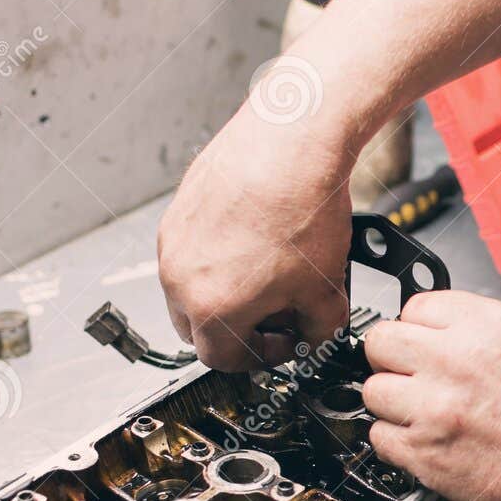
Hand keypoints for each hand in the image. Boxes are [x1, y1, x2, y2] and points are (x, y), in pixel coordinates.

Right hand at [158, 106, 352, 372]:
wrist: (294, 140)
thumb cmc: (303, 207)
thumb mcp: (326, 290)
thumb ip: (318, 332)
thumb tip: (314, 338)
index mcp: (212, 308)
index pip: (223, 360)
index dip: (260, 357)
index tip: (283, 342)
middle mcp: (180, 278)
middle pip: (200, 328)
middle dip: (238, 328)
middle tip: (274, 314)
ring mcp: (173, 241)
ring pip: (191, 289)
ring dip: (224, 293)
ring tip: (266, 274)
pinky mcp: (178, 210)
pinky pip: (191, 251)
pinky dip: (217, 259)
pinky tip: (256, 240)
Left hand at [362, 292, 500, 500]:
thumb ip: (474, 327)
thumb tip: (432, 328)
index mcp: (483, 326)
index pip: (414, 307)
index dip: (419, 329)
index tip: (427, 345)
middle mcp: (452, 360)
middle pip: (380, 343)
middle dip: (393, 358)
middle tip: (412, 375)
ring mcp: (432, 408)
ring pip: (373, 391)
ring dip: (391, 401)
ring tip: (421, 411)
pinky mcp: (422, 451)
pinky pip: (379, 436)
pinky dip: (396, 440)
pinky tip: (423, 439)